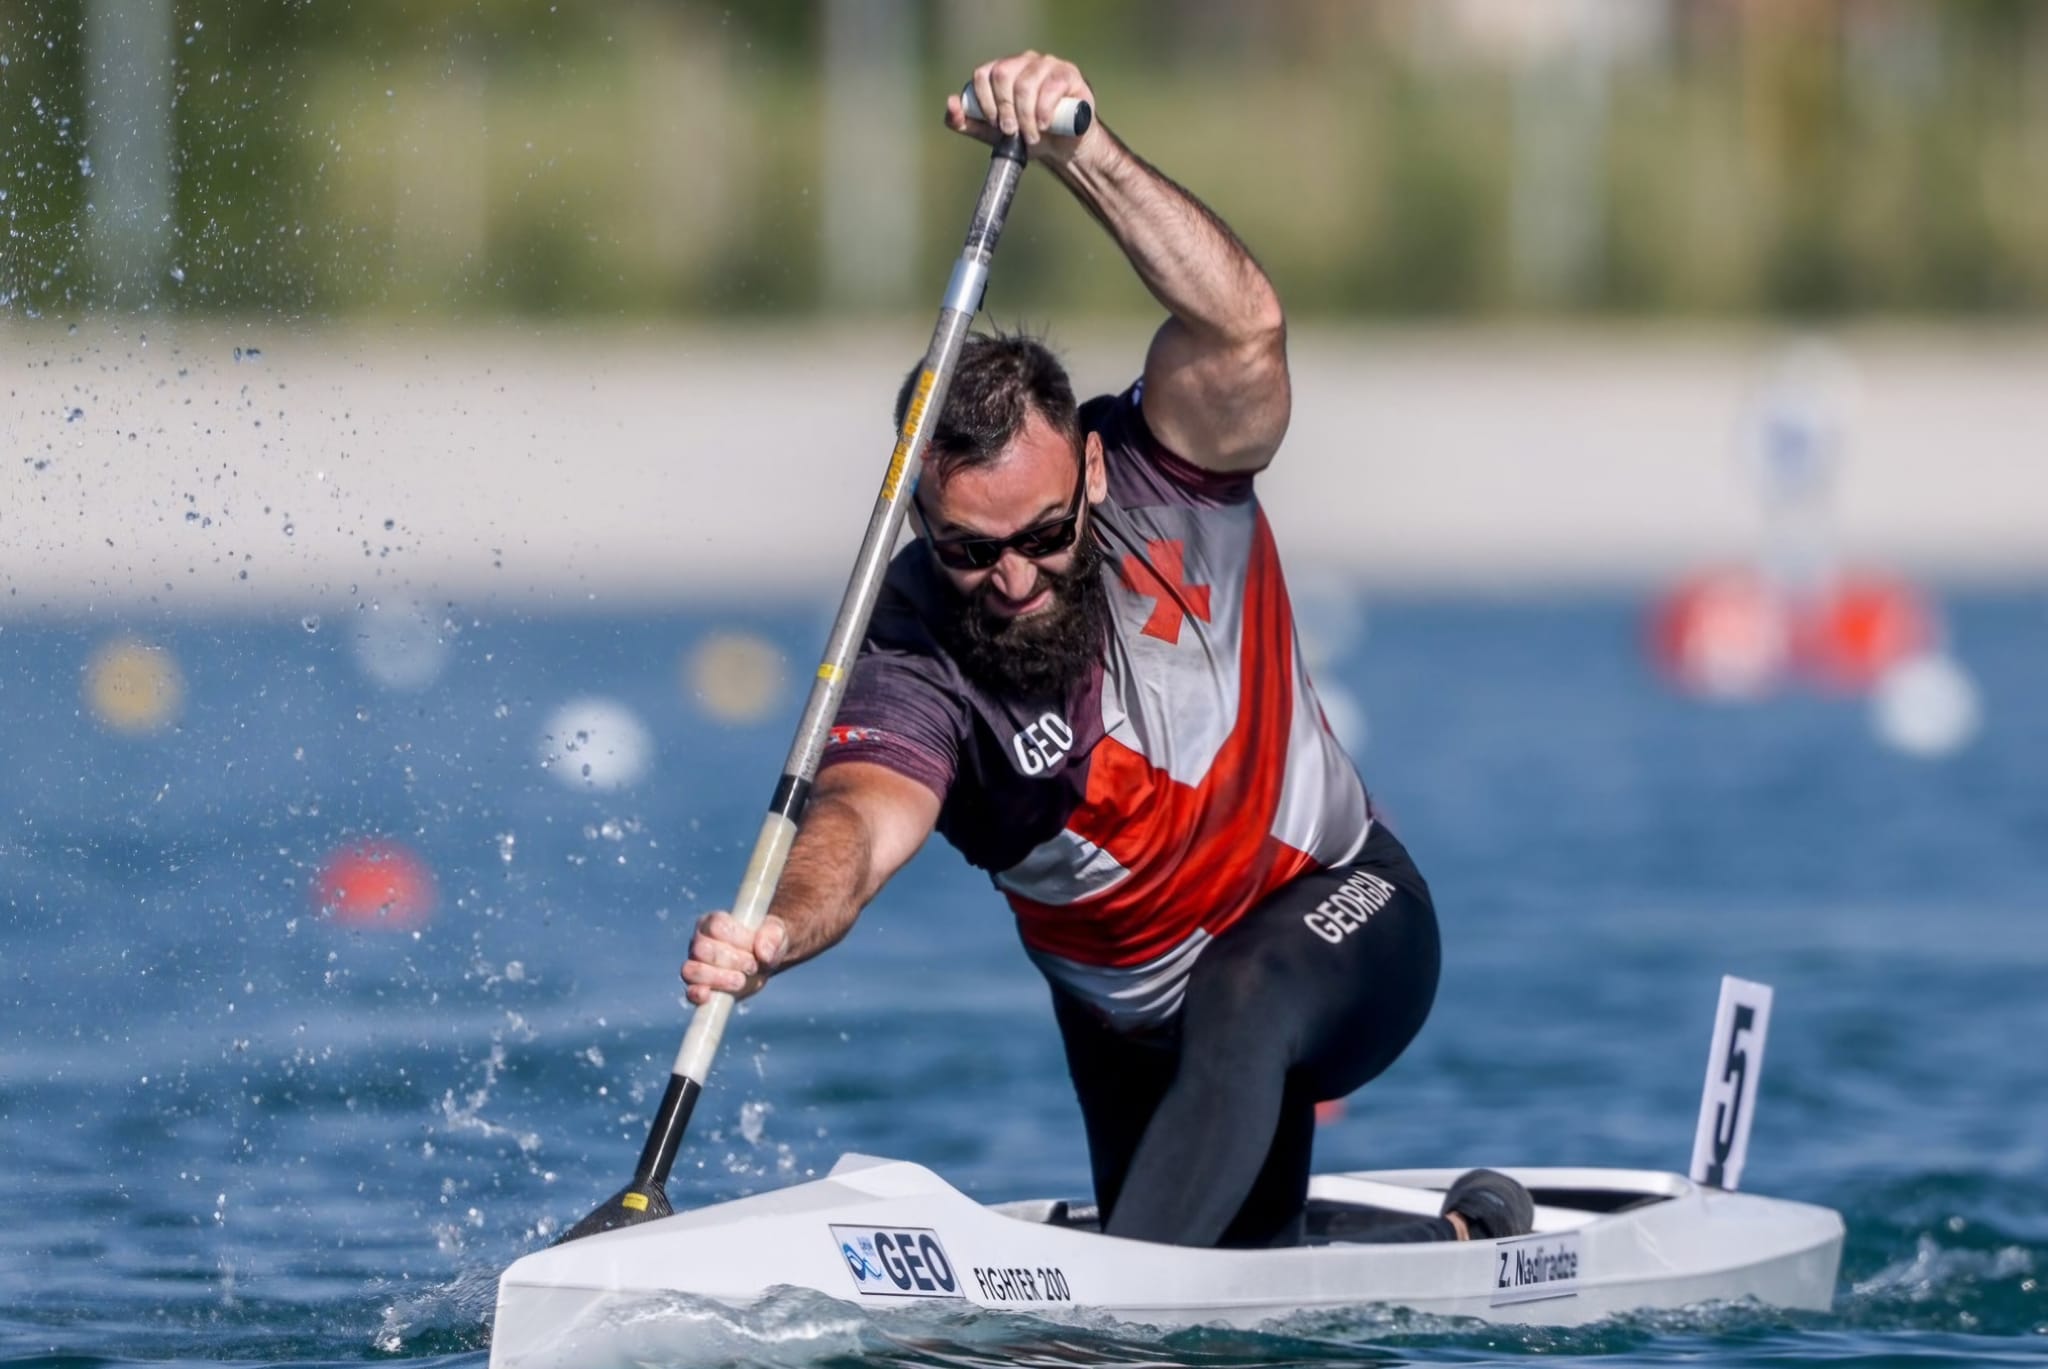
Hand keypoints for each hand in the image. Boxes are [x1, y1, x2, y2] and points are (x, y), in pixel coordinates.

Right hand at [680, 910, 787, 1004]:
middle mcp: (699, 941)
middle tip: (752, 966)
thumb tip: (763, 953)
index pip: (716, 926)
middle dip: (731, 961)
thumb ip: (772, 938)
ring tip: (740, 981)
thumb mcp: (776, 934)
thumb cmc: (766, 943)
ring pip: (691, 970)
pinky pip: (689, 992)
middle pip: (702, 949)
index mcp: (714, 921)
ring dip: (718, 978)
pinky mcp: (698, 986)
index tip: (755, 950)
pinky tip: (710, 996)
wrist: (763, 961)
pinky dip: (698, 995)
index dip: (736, 939)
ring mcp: (695, 964)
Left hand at [948, 51, 1099, 168]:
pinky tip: (1044, 124)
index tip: (995, 125)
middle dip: (1004, 109)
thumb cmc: (1026, 136)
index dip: (985, 101)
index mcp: (1002, 71)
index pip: (983, 74)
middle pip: (1003, 74)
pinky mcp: (1068, 74)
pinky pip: (1051, 86)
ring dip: (1026, 116)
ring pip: (1027, 82)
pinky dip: (1044, 109)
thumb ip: (966, 122)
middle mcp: (1023, 62)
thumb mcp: (991, 134)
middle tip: (1011, 132)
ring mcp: (1046, 65)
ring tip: (1031, 136)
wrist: (1061, 147)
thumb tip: (951, 103)